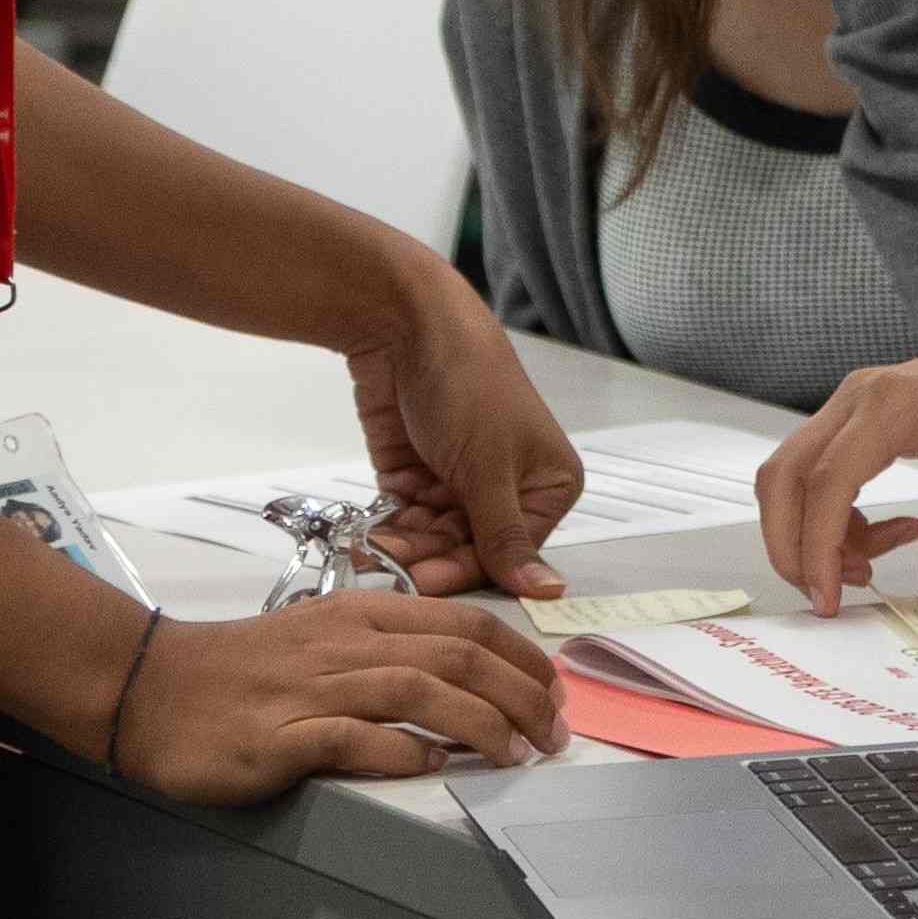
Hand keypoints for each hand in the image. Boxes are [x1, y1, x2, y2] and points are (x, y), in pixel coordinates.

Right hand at [107, 592, 565, 800]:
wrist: (151, 685)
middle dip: (520, 695)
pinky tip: (432, 764)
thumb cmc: (244, 669)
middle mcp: (347, 644)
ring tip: (516, 754)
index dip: (522, 660)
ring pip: (417, 690)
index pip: (466, 625)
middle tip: (553, 735)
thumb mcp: (327, 637)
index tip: (555, 694)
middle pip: (457, 657)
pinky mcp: (279, 735)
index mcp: (365, 615)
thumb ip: (390, 650)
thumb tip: (464, 679)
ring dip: (480, 723)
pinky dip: (399, 749)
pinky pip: (351, 737)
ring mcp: (313, 688)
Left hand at [346, 266, 580, 599]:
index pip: (509, 550)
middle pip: (468, 549)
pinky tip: (366, 537)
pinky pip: (404, 520)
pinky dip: (386, 530)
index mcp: (548, 484)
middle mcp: (508, 488)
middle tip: (388, 569)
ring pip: (432, 540)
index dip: (466, 568)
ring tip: (370, 548)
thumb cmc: (469, 386)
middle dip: (428, 558)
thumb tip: (551, 593)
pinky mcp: (417, 475)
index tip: (424, 583)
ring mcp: (460, 482)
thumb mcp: (490, 468)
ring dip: (402, 547)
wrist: (407, 326)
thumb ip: (507, 537)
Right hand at [757, 313, 917, 615]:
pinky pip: (825, 477)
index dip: (817, 548)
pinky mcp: (864, 420)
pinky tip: (896, 534)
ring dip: (818, 534)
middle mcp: (859, 396)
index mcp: (891, 401)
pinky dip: (841, 519)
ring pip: (798, 479)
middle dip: (793, 545)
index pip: (827, 482)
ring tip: (875, 564)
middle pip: (786, 477)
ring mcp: (856, 405)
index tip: (829, 601)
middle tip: (830, 596)